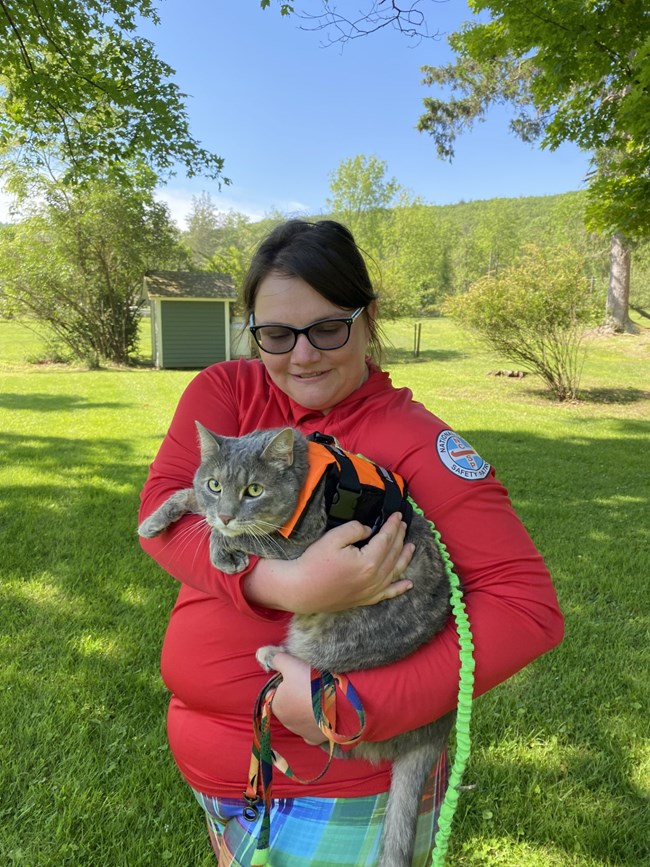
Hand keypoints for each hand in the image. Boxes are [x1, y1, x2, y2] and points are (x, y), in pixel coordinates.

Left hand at [267, 651, 326, 744]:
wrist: (337, 703)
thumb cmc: (309, 683)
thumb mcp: (290, 664)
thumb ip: (277, 660)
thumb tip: (269, 657)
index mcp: (276, 704)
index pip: (275, 693)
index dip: (284, 683)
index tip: (296, 677)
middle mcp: (285, 722)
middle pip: (287, 706)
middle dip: (294, 698)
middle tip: (309, 686)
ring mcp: (300, 732)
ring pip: (299, 719)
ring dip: (305, 710)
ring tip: (319, 698)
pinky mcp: (315, 739)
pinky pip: (311, 732)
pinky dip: (315, 725)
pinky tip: (322, 716)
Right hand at [289, 511, 414, 613]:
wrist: (301, 590)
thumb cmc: (314, 563)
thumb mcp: (333, 538)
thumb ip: (354, 529)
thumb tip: (368, 530)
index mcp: (368, 562)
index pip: (386, 539)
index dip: (393, 526)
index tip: (397, 515)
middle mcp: (374, 578)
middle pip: (393, 554)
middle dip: (399, 537)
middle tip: (403, 525)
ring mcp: (371, 591)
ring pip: (395, 572)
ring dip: (404, 558)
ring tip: (411, 546)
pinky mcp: (365, 599)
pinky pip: (388, 593)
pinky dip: (400, 588)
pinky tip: (408, 583)